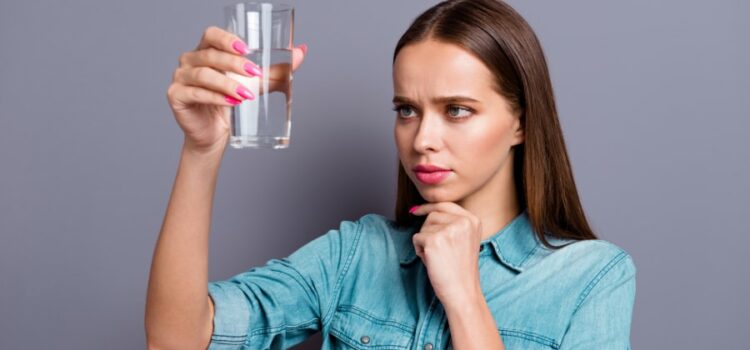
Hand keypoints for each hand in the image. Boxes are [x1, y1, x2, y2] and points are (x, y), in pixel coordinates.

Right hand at [166, 26, 307, 153]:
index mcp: (206, 50)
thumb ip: (277, 69)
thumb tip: (302, 51)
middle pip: (210, 54)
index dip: (227, 38)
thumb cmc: (233, 104)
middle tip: (255, 74)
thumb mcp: (257, 84)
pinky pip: (196, 93)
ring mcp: (181, 78)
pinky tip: (231, 102)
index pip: (211, 34)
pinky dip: (215, 97)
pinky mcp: (176, 96)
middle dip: (234, 63)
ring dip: (227, 83)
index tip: (247, 48)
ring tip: (246, 95)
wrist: (216, 134)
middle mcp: (190, 60)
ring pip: (203, 74)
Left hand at [410, 202, 483, 305]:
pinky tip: (432, 261)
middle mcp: (463, 222)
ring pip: (423, 226)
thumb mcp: (464, 239)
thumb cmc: (459, 269)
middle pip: (432, 215)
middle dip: (428, 231)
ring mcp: (449, 230)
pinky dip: (419, 250)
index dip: (428, 207)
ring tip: (437, 257)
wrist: (462, 292)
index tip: (415, 211)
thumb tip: (418, 208)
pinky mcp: (434, 240)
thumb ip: (451, 223)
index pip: (445, 204)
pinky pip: (416, 238)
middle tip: (437, 251)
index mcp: (472, 220)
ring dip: (424, 242)